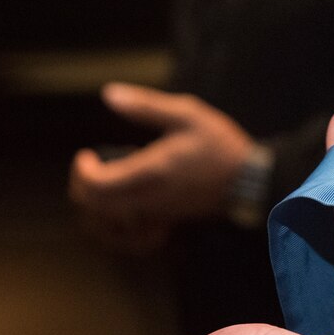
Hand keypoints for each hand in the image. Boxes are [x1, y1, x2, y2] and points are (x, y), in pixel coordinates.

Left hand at [69, 83, 255, 250]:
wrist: (251, 181)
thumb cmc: (221, 147)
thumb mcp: (187, 114)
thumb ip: (146, 106)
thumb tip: (109, 94)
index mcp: (149, 173)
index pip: (95, 186)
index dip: (82, 171)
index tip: (88, 154)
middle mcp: (149, 200)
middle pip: (95, 208)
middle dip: (83, 188)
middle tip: (92, 168)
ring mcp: (158, 215)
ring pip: (109, 228)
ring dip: (97, 211)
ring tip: (103, 190)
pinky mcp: (168, 222)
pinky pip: (133, 240)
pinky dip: (120, 232)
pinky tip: (124, 214)